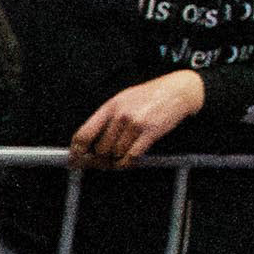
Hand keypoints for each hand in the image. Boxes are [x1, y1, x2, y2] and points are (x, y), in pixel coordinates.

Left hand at [71, 68, 207, 167]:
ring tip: (121, 155)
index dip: (77, 151)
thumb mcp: (124, 99)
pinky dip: (127, 162)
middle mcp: (120, 115)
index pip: (84, 133)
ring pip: (116, 154)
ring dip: (117, 159)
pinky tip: (128, 159)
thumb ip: (107, 118)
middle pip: (100, 148)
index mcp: (110, 106)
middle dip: (101, 157)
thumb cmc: (151, 95)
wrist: (178, 91)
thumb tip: (90, 139)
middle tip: (103, 160)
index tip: (75, 159)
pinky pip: (131, 157)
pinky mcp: (149, 133)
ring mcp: (135, 124)